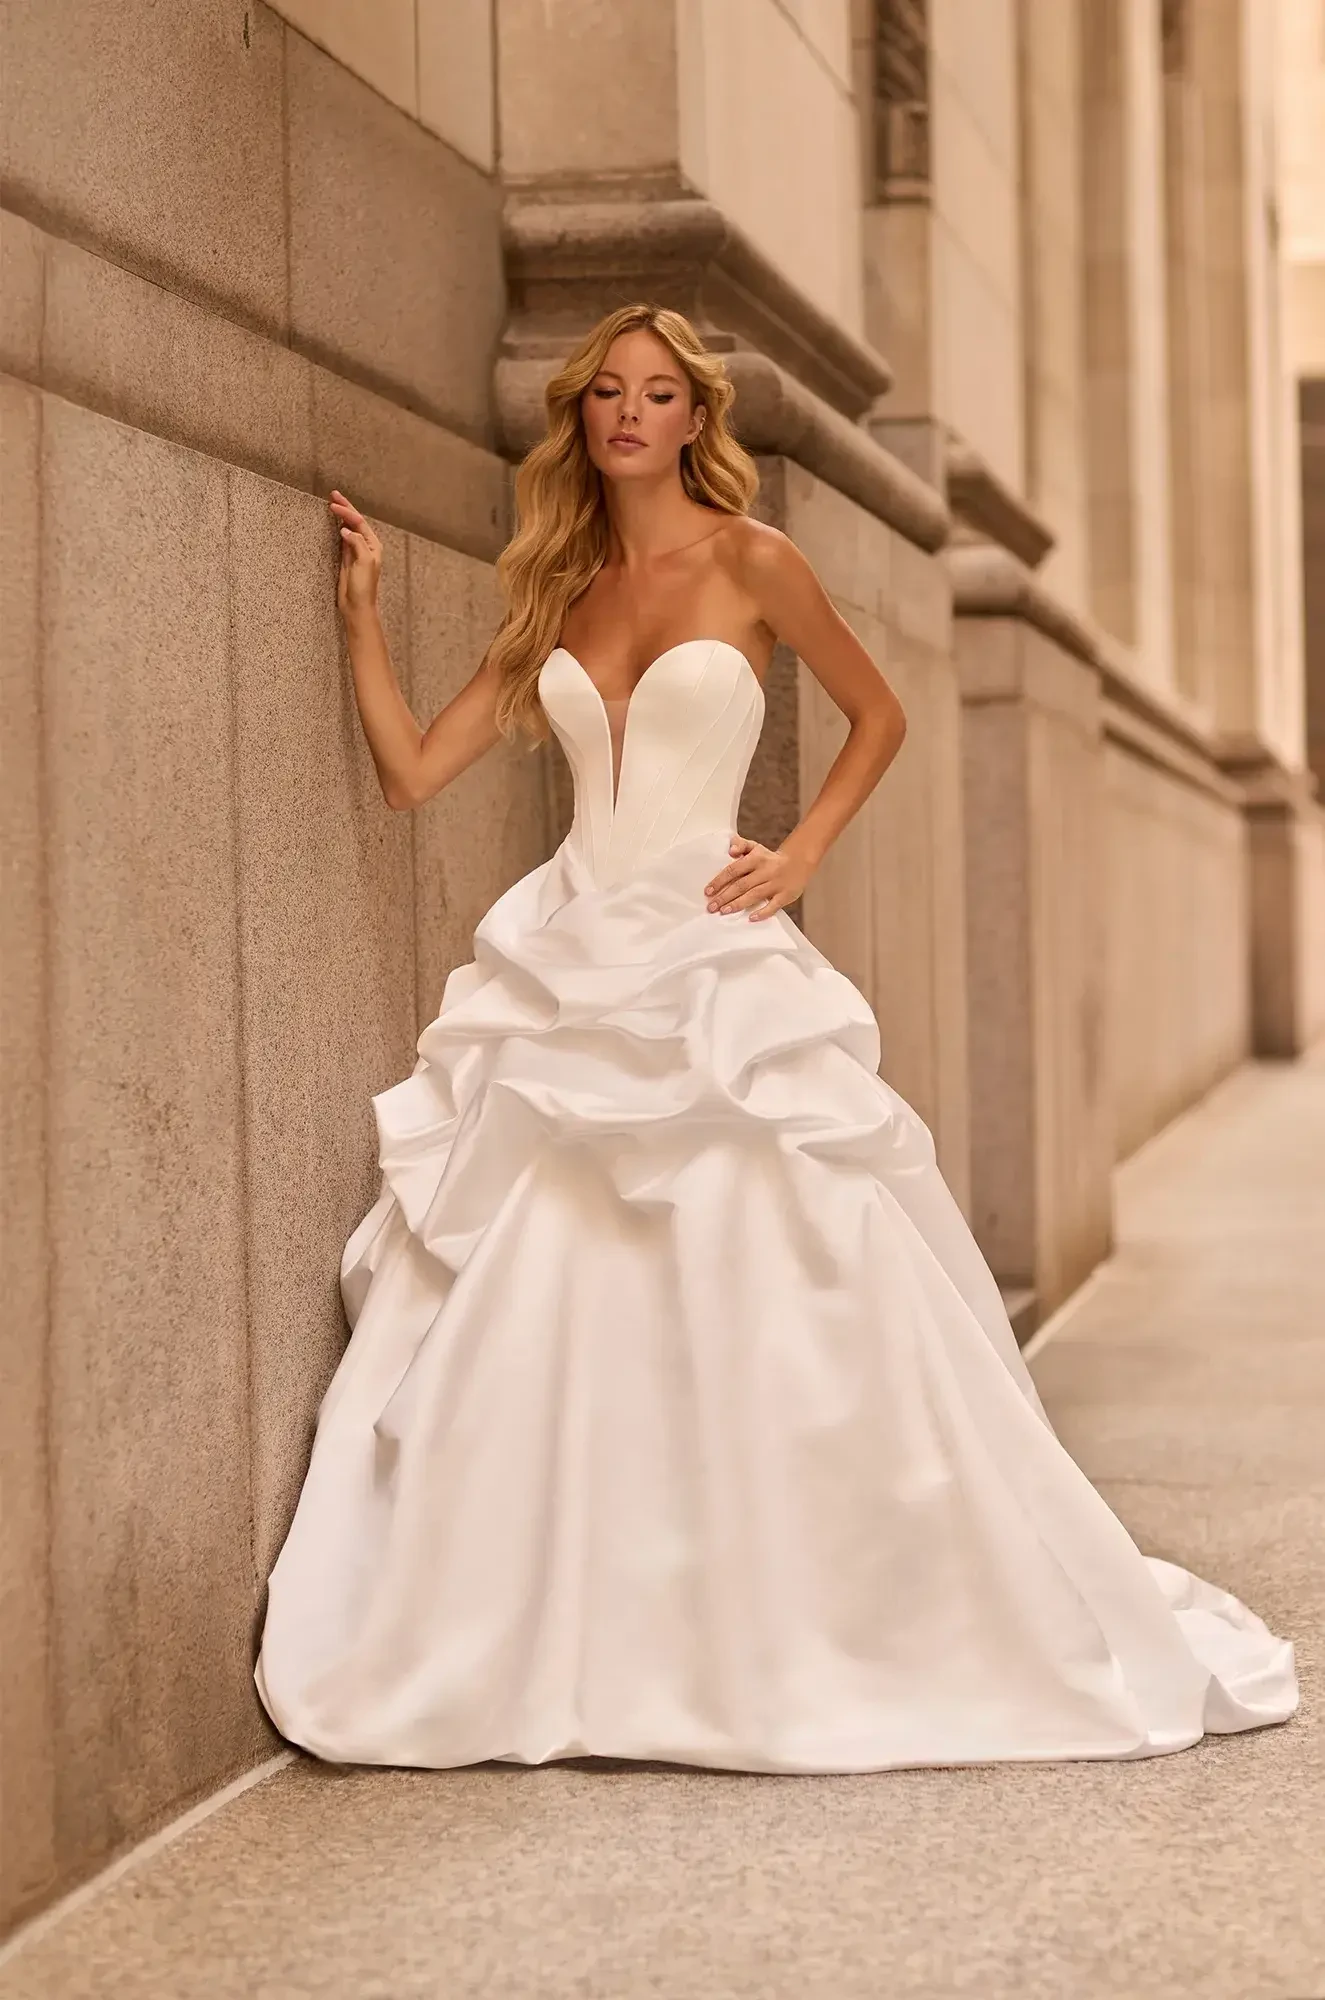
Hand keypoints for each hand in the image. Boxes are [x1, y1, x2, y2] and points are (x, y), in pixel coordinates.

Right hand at [330, 490, 381, 619]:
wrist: (357, 606)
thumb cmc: (364, 587)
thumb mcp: (364, 562)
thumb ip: (357, 544)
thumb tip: (345, 530)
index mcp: (373, 546)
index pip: (359, 523)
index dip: (347, 512)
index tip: (333, 504)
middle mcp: (366, 546)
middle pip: (355, 522)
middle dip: (345, 508)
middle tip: (334, 495)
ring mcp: (355, 551)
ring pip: (349, 528)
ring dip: (342, 516)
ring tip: (333, 504)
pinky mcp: (347, 558)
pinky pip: (343, 539)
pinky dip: (338, 528)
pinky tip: (334, 523)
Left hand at [704, 837, 812, 921]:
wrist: (799, 861)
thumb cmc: (769, 858)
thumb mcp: (755, 847)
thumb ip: (741, 845)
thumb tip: (730, 849)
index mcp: (756, 858)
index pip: (734, 870)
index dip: (720, 881)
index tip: (708, 892)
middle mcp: (765, 871)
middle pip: (741, 885)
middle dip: (725, 896)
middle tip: (711, 907)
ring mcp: (776, 884)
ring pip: (754, 895)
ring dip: (738, 904)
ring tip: (724, 911)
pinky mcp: (786, 895)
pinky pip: (773, 906)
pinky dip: (763, 912)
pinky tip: (751, 918)